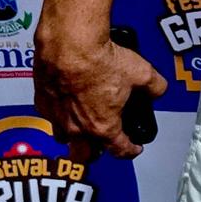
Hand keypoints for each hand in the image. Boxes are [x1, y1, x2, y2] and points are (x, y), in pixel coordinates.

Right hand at [32, 27, 167, 161]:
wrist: (70, 46)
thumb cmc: (100, 61)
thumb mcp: (141, 73)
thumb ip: (154, 87)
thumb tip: (158, 89)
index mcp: (103, 126)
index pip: (119, 149)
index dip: (130, 151)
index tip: (133, 149)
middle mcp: (77, 127)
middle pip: (83, 155)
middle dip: (94, 155)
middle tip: (102, 146)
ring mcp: (57, 117)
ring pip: (63, 139)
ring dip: (73, 137)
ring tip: (81, 128)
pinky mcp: (42, 102)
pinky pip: (50, 116)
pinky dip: (59, 114)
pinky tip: (66, 103)